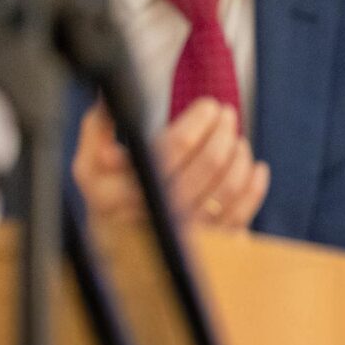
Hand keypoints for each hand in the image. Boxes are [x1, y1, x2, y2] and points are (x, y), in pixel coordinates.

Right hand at [71, 100, 269, 230]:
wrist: (117, 248)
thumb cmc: (108, 194)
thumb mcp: (89, 164)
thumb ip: (97, 128)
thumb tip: (109, 95)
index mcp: (124, 191)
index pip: (174, 147)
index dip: (199, 121)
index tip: (210, 105)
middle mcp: (155, 214)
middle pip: (208, 165)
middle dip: (225, 132)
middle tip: (228, 114)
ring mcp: (182, 235)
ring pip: (227, 189)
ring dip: (240, 157)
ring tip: (237, 140)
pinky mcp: (206, 247)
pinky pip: (240, 215)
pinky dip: (254, 188)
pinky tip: (255, 168)